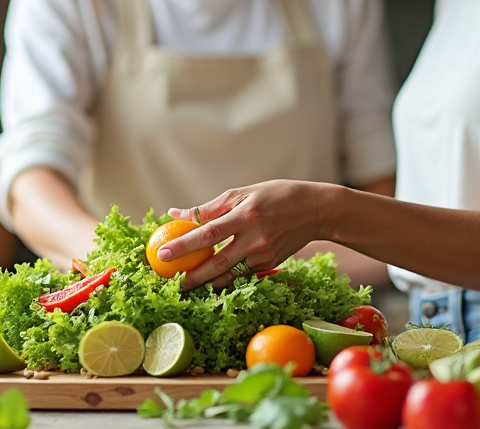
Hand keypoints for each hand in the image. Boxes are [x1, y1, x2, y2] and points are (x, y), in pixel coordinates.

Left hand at [160, 180, 339, 289]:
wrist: (316, 210)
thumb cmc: (275, 196)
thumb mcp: (243, 193)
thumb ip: (209, 207)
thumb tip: (176, 214)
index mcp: (246, 215)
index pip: (208, 233)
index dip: (183, 245)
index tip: (162, 254)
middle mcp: (255, 238)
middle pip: (216, 263)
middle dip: (190, 276)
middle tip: (169, 283)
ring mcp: (264, 254)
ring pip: (228, 275)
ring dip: (205, 283)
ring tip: (184, 287)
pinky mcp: (270, 264)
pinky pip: (242, 275)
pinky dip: (224, 279)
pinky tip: (209, 282)